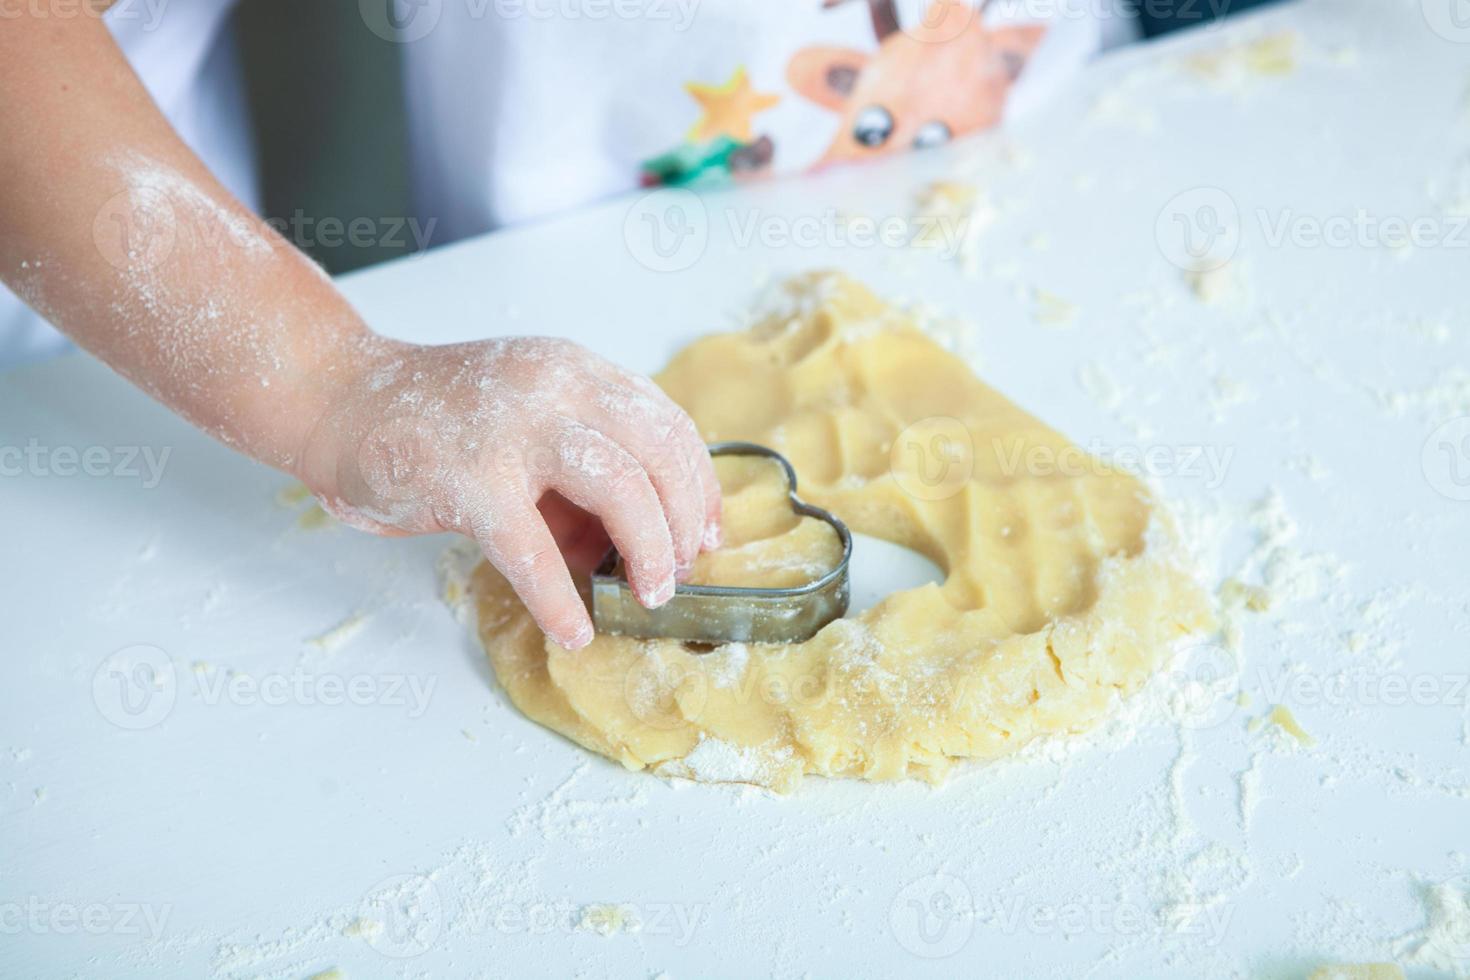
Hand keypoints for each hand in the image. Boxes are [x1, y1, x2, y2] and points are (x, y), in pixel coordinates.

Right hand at [300, 337, 722, 648]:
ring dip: (649, 551)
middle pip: (659, 453)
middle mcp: (555, 387)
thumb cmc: (433, 423)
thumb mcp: (526, 424)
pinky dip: (559, 600)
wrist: (338, 400)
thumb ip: (580, 473)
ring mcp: (512, 429)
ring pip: (619, 488)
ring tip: (649, 595)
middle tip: (680, 571)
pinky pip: (532, 550)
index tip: (708, 531)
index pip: (667, 422)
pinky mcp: (468, 478)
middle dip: (685, 521)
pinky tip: (574, 631)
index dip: (699, 484)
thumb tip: (631, 545)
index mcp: (575, 372)